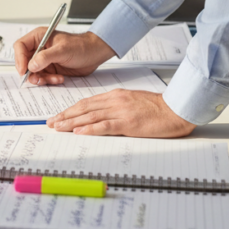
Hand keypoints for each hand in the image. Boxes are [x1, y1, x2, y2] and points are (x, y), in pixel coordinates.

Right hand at [13, 29, 115, 85]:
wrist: (94, 54)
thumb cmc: (81, 46)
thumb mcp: (63, 50)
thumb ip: (46, 57)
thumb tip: (31, 65)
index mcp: (39, 37)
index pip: (20, 46)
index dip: (19, 59)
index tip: (24, 70)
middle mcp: (39, 48)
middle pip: (24, 62)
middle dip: (30, 72)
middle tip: (38, 79)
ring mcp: (44, 59)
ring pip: (33, 72)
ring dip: (42, 79)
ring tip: (54, 78)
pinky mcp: (50, 69)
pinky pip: (43, 78)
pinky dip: (49, 80)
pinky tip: (59, 78)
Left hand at [46, 90, 195, 137]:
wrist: (176, 109)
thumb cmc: (158, 108)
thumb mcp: (133, 102)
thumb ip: (117, 106)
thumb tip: (101, 115)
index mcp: (116, 95)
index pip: (87, 102)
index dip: (71, 109)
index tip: (59, 115)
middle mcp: (115, 101)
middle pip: (84, 108)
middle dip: (65, 116)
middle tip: (51, 122)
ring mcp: (121, 111)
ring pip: (90, 116)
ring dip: (72, 123)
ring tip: (58, 127)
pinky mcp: (129, 123)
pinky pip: (105, 126)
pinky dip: (90, 129)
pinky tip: (79, 132)